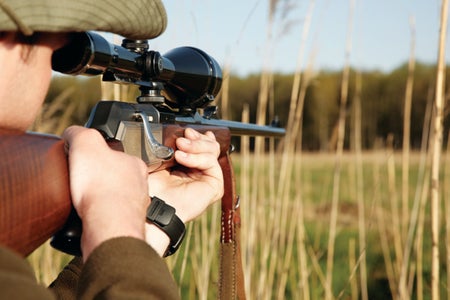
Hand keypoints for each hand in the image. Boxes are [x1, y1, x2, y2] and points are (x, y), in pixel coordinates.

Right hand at [63, 126, 149, 259]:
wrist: (108, 225)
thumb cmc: (102, 185)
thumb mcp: (86, 143)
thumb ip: (79, 133)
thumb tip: (72, 133)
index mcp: (134, 163)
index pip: (115, 154)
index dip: (96, 155)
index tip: (84, 160)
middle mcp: (139, 184)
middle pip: (115, 176)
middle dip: (99, 178)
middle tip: (81, 180)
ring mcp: (134, 206)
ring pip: (114, 197)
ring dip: (99, 198)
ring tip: (82, 199)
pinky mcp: (125, 225)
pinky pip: (110, 217)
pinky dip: (98, 216)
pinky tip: (87, 215)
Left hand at [145, 128, 223, 255]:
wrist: (152, 204)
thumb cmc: (151, 186)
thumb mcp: (161, 158)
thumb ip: (175, 145)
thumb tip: (186, 131)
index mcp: (188, 164)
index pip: (202, 143)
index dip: (196, 135)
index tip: (185, 131)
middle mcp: (200, 171)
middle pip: (210, 144)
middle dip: (196, 138)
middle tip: (181, 139)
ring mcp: (208, 178)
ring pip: (212, 150)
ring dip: (195, 146)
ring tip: (178, 150)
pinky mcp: (215, 185)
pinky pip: (211, 162)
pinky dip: (197, 157)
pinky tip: (181, 158)